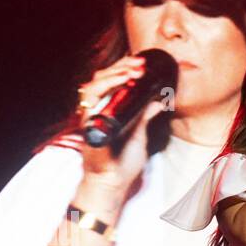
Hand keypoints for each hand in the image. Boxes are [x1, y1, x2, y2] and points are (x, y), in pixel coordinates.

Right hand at [75, 53, 168, 192]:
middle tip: (140, 62)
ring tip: (133, 69)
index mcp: (108, 111)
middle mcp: (97, 110)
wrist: (111, 182)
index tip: (142, 65)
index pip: (113, 83)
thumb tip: (158, 102)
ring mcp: (90, 115)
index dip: (125, 70)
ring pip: (95, 83)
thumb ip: (145, 118)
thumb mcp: (139, 136)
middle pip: (102, 78)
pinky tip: (121, 81)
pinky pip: (92, 97)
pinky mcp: (87, 121)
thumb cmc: (122, 163)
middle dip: (122, 67)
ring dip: (115, 73)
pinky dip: (106, 86)